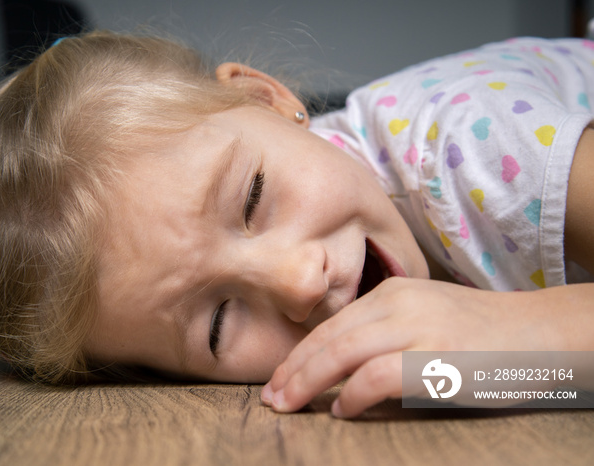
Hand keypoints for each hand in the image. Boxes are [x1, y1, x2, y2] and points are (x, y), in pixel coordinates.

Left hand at [260, 277, 568, 417]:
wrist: (536, 332)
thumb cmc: (477, 333)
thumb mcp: (423, 316)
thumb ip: (384, 332)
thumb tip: (341, 371)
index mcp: (392, 292)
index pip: (332, 324)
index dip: (299, 354)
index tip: (278, 378)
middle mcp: (400, 304)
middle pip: (330, 337)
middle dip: (295, 369)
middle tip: (272, 397)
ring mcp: (419, 327)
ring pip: (345, 352)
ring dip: (310, 381)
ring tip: (290, 404)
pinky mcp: (437, 356)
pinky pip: (379, 375)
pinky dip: (355, 396)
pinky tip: (343, 411)